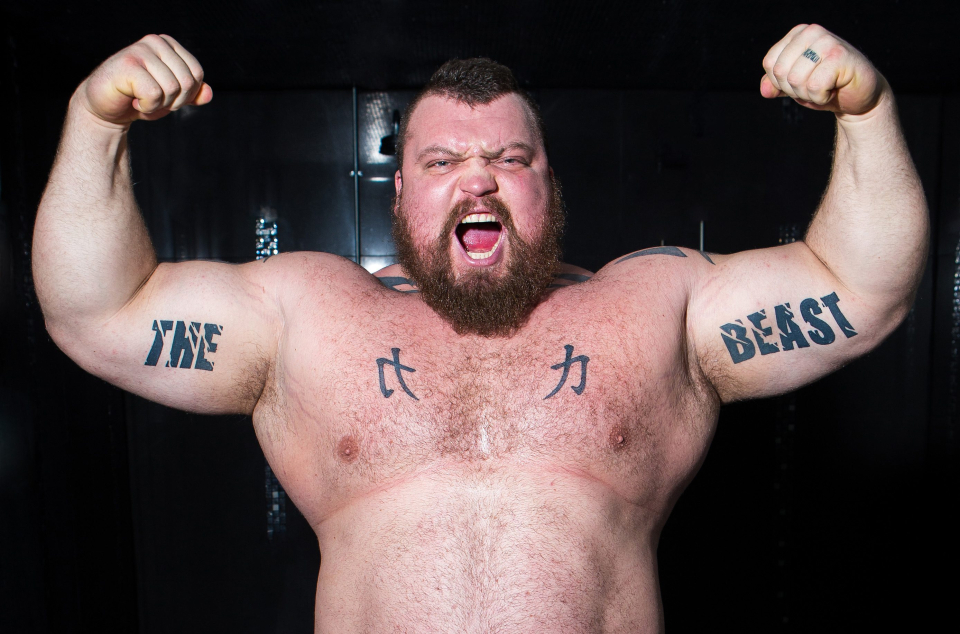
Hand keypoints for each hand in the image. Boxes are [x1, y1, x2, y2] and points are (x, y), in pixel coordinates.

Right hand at [77, 34, 211, 126]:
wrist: (105, 108)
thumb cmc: (139, 99)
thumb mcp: (172, 98)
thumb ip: (193, 94)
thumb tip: (209, 93)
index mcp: (169, 44)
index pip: (197, 74)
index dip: (187, 95)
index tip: (166, 96)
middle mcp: (155, 42)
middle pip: (187, 82)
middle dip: (174, 102)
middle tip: (152, 100)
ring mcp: (140, 50)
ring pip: (172, 89)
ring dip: (159, 105)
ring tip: (141, 99)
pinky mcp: (127, 64)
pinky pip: (154, 94)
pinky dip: (147, 106)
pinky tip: (133, 101)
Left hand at [760, 24, 885, 117]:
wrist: (858, 96)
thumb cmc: (826, 87)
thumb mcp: (794, 85)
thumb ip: (775, 85)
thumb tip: (765, 90)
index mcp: (798, 34)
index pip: (770, 63)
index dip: (781, 82)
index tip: (802, 81)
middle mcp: (812, 32)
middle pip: (781, 72)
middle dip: (795, 90)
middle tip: (815, 86)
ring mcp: (827, 42)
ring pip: (795, 80)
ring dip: (808, 94)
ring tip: (825, 87)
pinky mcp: (839, 57)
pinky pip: (813, 87)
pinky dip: (821, 97)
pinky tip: (834, 88)